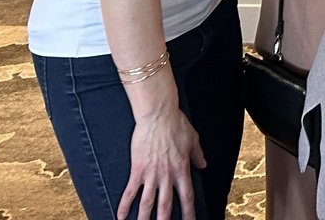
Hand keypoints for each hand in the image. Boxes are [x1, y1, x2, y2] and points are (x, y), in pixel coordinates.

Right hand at [119, 103, 205, 219]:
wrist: (158, 115)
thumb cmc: (177, 124)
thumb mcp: (193, 139)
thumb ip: (198, 155)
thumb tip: (203, 165)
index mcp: (182, 169)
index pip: (187, 196)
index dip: (189, 212)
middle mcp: (167, 176)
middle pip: (166, 205)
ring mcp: (151, 174)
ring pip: (147, 203)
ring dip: (144, 218)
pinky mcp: (137, 170)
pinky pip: (130, 191)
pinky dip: (124, 205)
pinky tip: (120, 217)